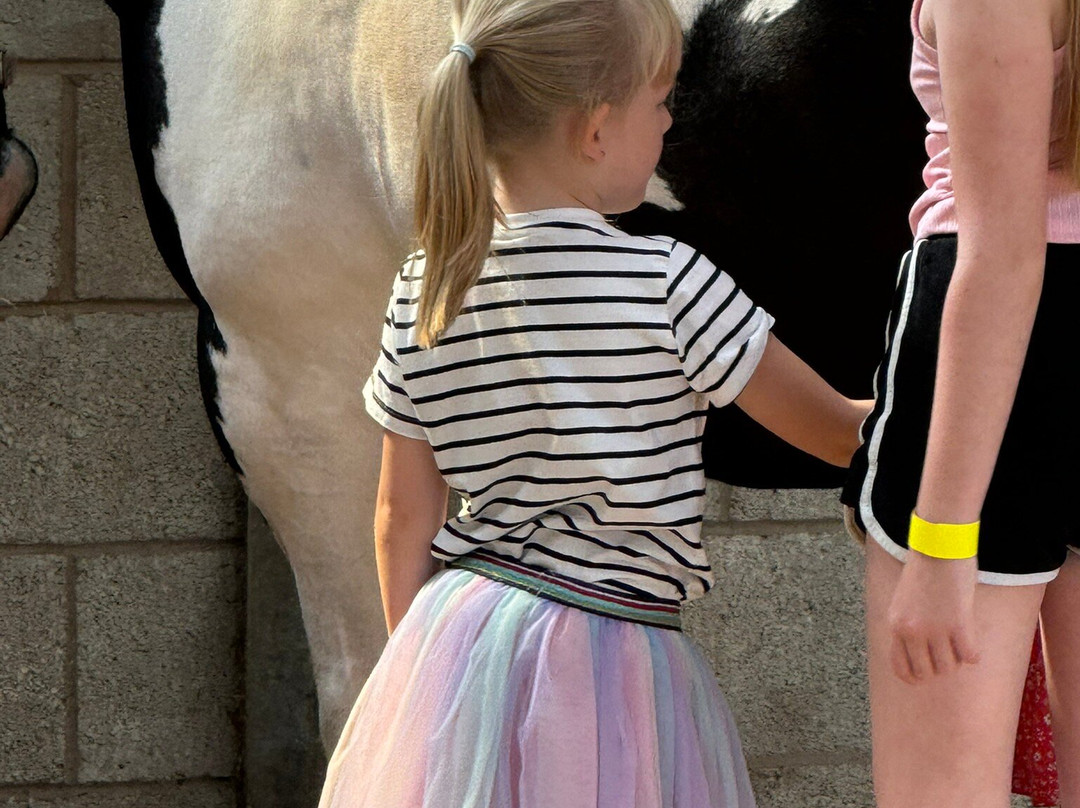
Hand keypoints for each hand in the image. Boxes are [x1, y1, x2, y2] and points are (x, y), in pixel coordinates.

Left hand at [886, 550, 979, 682]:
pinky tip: (971, 641)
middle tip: (947, 653)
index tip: (924, 677)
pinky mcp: (958, 624)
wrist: (938, 547)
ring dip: (956, 659)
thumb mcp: (903, 601)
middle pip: (927, 673)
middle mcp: (912, 631)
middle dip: (938, 667)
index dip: (913, 677)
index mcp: (896, 625)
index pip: (900, 667)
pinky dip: (972, 653)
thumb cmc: (923, 572)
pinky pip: (969, 656)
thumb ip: (907, 626)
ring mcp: (935, 630)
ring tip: (958, 641)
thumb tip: (918, 652)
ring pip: (949, 667)